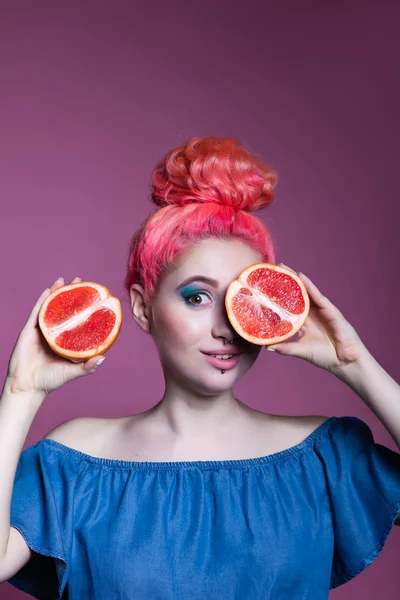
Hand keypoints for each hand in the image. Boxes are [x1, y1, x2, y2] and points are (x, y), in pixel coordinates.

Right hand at [6, 277, 104, 397]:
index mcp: (63, 341)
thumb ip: (87, 367)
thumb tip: (103, 358)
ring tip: (63, 280)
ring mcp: (40, 331)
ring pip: (49, 308)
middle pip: (62, 310)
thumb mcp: (72, 372)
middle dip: (70, 295)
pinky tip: (47, 291)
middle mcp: (53, 333)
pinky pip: (36, 313)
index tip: (91, 296)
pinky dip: (41, 301)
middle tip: (79, 281)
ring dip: (55, 293)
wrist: (27, 387)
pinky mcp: (28, 331)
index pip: (74, 320)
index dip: (81, 308)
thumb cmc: (49, 381)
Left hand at [266, 265, 367, 373]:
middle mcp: (311, 314)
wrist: (344, 361)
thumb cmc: (325, 356)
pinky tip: (301, 277)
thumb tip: (266, 346)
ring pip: (306, 292)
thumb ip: (285, 348)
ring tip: (284, 268)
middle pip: (296, 296)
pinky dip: (310, 286)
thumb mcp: (300, 350)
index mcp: (304, 322)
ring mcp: (321, 311)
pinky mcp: (330, 310)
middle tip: (273, 270)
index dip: (278, 297)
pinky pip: (318, 296)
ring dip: (296, 280)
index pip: (289, 307)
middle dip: (286, 283)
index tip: (265, 288)